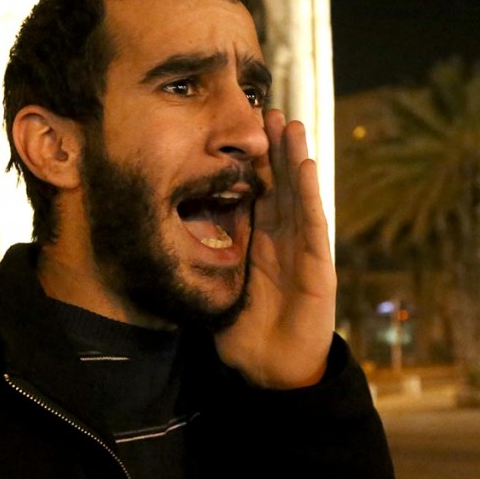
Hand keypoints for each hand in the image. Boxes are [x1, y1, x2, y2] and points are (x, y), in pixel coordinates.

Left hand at [214, 110, 336, 388]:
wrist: (269, 370)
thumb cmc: (243, 332)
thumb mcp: (216, 285)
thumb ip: (203, 257)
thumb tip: (162, 233)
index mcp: (259, 242)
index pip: (256, 193)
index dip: (250, 162)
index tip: (240, 128)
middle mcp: (282, 239)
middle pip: (279, 184)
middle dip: (274, 148)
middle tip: (267, 109)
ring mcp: (302, 249)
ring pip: (298, 194)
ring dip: (295, 159)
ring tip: (289, 123)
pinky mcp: (316, 266)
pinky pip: (312, 224)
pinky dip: (309, 194)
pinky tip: (305, 165)